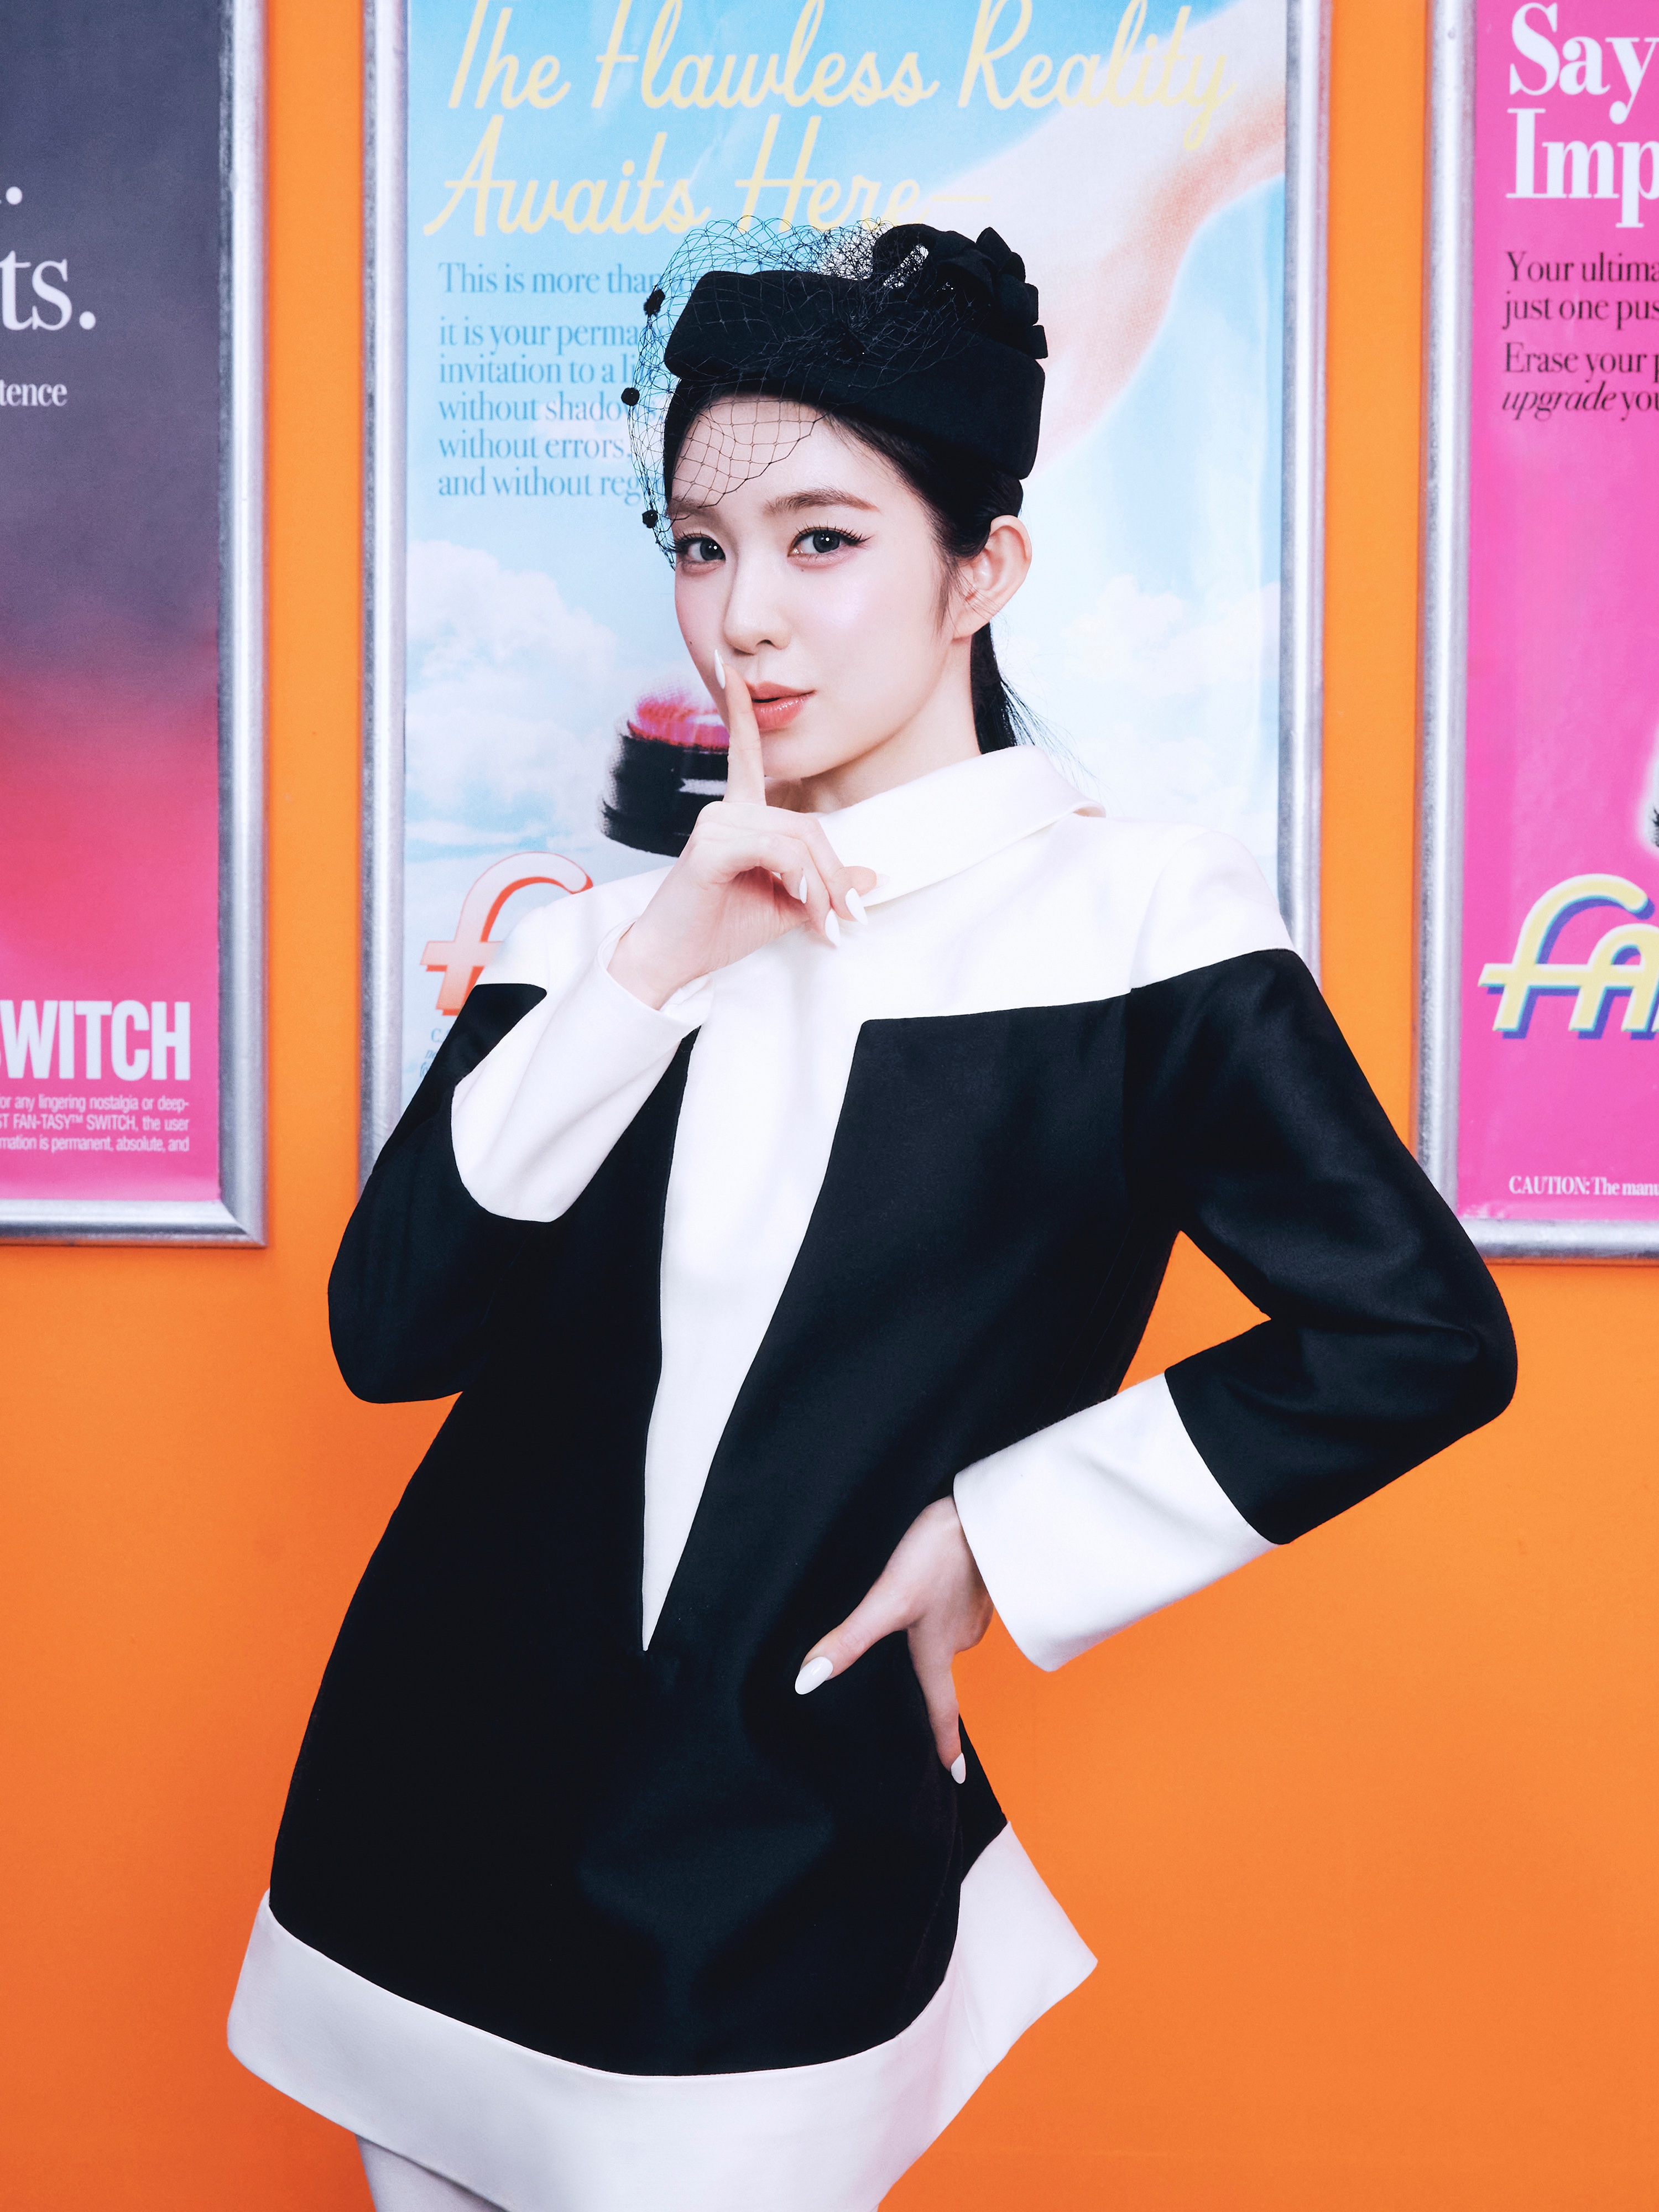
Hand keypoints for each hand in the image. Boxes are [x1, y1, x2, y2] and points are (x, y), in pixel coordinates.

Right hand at [609, 662, 875, 1008]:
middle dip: (834, 873)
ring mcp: (716, 824)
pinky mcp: (710, 846)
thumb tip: (873, 874)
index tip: (730, 669)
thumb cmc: (719, 928)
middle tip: (847, 918)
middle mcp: (726, 811)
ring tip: (823, 925)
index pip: (747, 755)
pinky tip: (801, 906)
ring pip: (796, 839)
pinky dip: (800, 881)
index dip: (742, 712)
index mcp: (739, 816)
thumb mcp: (786, 905)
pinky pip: (776, 850)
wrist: (672, 961)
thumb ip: (823, 884)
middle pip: (807, 824)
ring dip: (821, 886)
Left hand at [794, 1498, 992, 1780]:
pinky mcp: (978, 1584)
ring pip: (946, 1631)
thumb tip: (806, 1682)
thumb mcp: (888, 1599)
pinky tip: (931, 1582)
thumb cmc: (939, 1556)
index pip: (942, 1709)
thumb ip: (850, 1639)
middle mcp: (958, 1640)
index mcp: (937, 1651)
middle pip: (939, 1666)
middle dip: (928, 1671)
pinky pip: (955, 1605)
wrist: (985, 1512)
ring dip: (932, 1627)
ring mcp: (973, 1611)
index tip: (955, 1775)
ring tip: (915, 1610)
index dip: (946, 1743)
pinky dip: (941, 1601)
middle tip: (910, 1666)